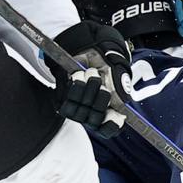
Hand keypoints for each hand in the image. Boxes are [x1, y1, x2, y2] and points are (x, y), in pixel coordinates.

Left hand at [48, 20, 131, 137]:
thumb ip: (119, 97)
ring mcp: (75, 109)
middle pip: (96, 118)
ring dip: (90, 87)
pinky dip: (78, 83)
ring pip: (84, 108)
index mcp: (104, 114)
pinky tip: (80, 75)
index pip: (107, 130)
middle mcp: (89, 116)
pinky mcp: (62, 99)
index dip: (111, 125)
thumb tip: (120, 114)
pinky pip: (71, 96)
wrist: (90, 52)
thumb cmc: (105, 69)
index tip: (116, 115)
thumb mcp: (117, 81)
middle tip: (103, 84)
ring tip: (92, 75)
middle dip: (102, 97)